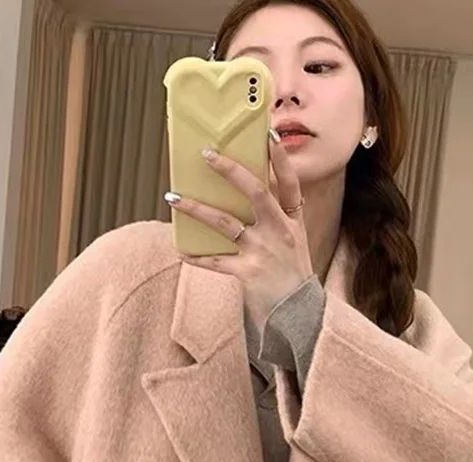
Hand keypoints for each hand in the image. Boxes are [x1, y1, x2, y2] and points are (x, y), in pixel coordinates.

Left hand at [167, 134, 314, 330]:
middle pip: (256, 192)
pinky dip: (196, 257)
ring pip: (226, 223)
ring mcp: (264, 252)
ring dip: (197, 208)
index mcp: (292, 222)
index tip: (268, 134)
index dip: (280, 158)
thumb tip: (246, 195)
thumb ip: (276, 220)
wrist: (299, 316)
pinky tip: (180, 250)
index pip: (290, 182)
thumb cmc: (291, 278)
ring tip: (173, 197)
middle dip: (231, 170)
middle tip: (207, 154)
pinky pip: (215, 262)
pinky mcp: (248, 273)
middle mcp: (280, 232)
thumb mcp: (293, 244)